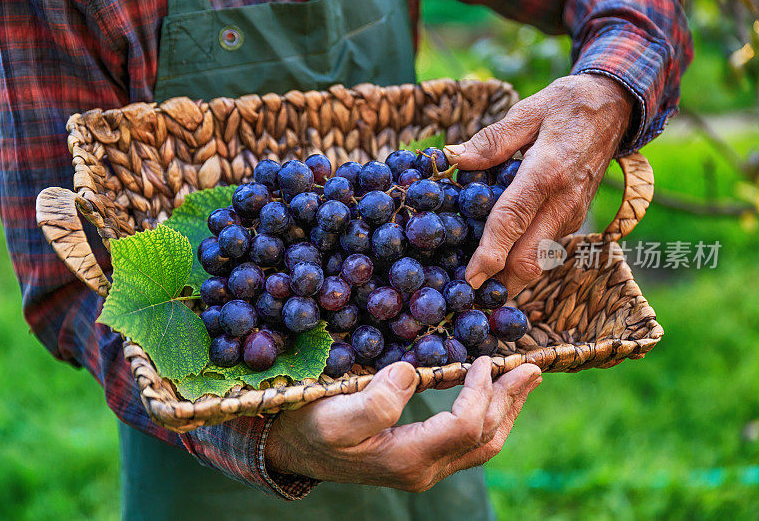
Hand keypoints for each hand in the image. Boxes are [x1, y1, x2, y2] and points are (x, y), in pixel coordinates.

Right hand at [265, 358, 540, 491]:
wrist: (295, 450)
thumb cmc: (311, 427)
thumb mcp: (335, 414)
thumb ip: (374, 400)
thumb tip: (413, 373)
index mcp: (408, 458)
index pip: (465, 426)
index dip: (481, 392)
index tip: (485, 358)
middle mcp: (424, 469)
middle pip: (485, 438)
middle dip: (511, 400)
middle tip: (532, 367)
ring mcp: (425, 468)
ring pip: (482, 443)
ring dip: (506, 409)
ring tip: (524, 380)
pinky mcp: (421, 459)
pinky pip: (469, 442)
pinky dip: (489, 416)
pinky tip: (492, 396)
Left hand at [444, 74, 633, 294]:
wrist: (614, 108)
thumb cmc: (567, 106)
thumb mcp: (528, 110)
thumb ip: (491, 140)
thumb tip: (454, 159)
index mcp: (547, 172)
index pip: (513, 220)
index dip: (490, 253)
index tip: (470, 277)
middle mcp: (563, 202)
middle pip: (530, 258)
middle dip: (498, 283)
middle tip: (465, 295)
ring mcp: (571, 215)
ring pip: (539, 261)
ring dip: (508, 278)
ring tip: (475, 287)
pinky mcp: (572, 220)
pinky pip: (543, 250)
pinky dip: (520, 262)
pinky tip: (495, 262)